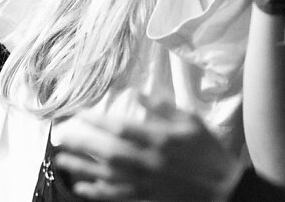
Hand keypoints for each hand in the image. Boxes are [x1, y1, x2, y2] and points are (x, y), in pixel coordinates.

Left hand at [52, 99, 244, 200]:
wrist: (223, 189)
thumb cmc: (208, 151)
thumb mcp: (190, 121)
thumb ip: (162, 107)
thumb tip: (137, 94)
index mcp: (159, 139)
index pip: (121, 128)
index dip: (98, 120)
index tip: (80, 114)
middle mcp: (148, 161)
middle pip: (107, 152)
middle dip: (82, 144)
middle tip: (60, 137)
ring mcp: (145, 182)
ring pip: (106, 176)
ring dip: (82, 168)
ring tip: (61, 161)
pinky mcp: (145, 198)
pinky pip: (116, 196)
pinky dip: (97, 192)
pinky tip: (81, 187)